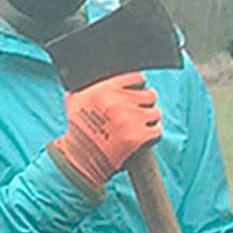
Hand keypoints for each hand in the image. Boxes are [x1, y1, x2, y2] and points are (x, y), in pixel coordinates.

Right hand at [48, 72, 161, 198]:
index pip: (137, 78)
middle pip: (150, 95)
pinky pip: (157, 131)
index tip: (134, 96)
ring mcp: (131, 119)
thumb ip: (88, 84)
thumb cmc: (78, 131)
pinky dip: (152, 136)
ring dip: (149, 121)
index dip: (137, 87)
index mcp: (105, 88)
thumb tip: (96, 71)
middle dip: (144, 105)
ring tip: (136, 128)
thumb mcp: (74, 100)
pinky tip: (141, 139)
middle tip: (135, 115)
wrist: (81, 161)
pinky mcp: (139, 137)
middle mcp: (119, 101)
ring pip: (156, 113)